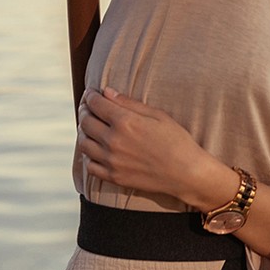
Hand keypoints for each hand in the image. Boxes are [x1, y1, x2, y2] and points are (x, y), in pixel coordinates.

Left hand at [77, 87, 217, 205]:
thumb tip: (107, 92)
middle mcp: (113, 141)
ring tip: (90, 127)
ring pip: (83, 143)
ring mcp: (111, 161)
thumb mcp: (158, 115)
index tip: (91, 93)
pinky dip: (88, 155)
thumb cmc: (176, 140)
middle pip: (86, 122)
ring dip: (83, 132)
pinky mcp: (113, 177)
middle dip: (84, 110)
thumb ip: (129, 103)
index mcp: (125, 122)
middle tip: (88, 107)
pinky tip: (95, 149)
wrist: (186, 173)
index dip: (90, 96)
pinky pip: (90, 166)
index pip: (96, 104)